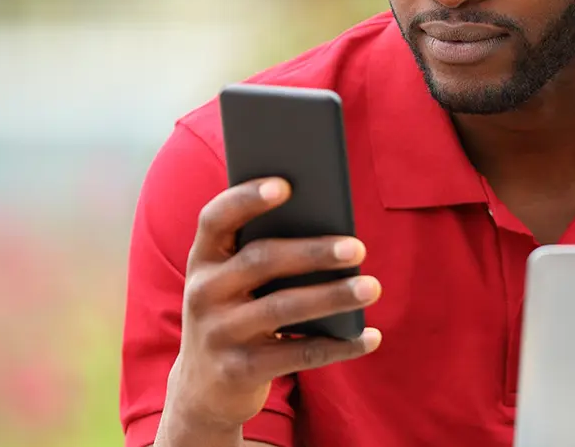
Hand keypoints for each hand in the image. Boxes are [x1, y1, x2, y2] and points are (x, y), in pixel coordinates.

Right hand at [165, 177, 382, 436]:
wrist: (204, 389)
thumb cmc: (237, 314)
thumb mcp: (235, 283)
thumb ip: (265, 254)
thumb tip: (333, 228)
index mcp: (203, 259)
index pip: (215, 218)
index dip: (246, 198)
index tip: (286, 185)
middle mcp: (203, 292)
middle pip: (261, 260)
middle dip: (313, 252)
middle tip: (358, 247)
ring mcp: (217, 333)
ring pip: (283, 308)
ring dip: (332, 296)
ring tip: (372, 287)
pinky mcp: (239, 371)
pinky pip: (298, 355)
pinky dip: (339, 346)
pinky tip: (370, 336)